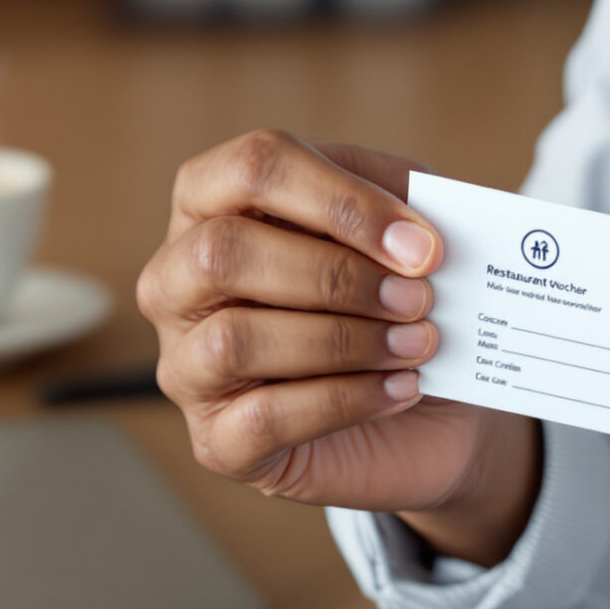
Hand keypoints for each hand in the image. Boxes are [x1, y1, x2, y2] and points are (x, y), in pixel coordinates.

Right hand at [139, 130, 538, 563]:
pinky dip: (346, 400)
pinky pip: (264, 418)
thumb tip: (408, 226)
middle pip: (223, 251)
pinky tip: (400, 388)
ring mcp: (186, 364)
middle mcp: (179, 280)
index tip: (420, 242)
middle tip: (418, 297)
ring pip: (234, 340)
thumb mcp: (405, 227)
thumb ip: (400, 200)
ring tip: (418, 344)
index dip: (339, 199)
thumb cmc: (398, 296)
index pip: (250, 167)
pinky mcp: (217, 441)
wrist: (430, 408)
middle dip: (335, 275)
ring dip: (344, 340)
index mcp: (214, 202)